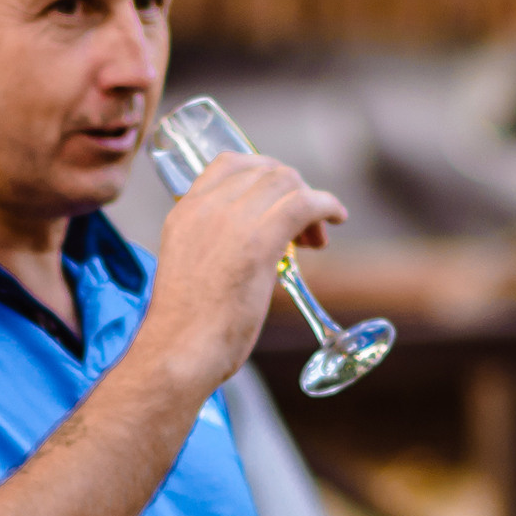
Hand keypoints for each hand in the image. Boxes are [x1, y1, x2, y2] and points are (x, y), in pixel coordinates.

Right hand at [132, 151, 345, 396]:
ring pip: (285, 182)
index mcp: (185, 212)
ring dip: (310, 200)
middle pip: (265, 171)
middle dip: (291, 190)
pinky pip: (304, 203)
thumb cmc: (186, 328)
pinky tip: (336, 218)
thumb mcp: (191, 269)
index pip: (230, 164)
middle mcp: (206, 207)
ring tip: (316, 237)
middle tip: (304, 229)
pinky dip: (327, 205)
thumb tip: (251, 249)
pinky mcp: (258, 241)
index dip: (264, 174)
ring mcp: (231, 220)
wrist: (178, 351)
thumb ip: (216, 247)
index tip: (278, 200)